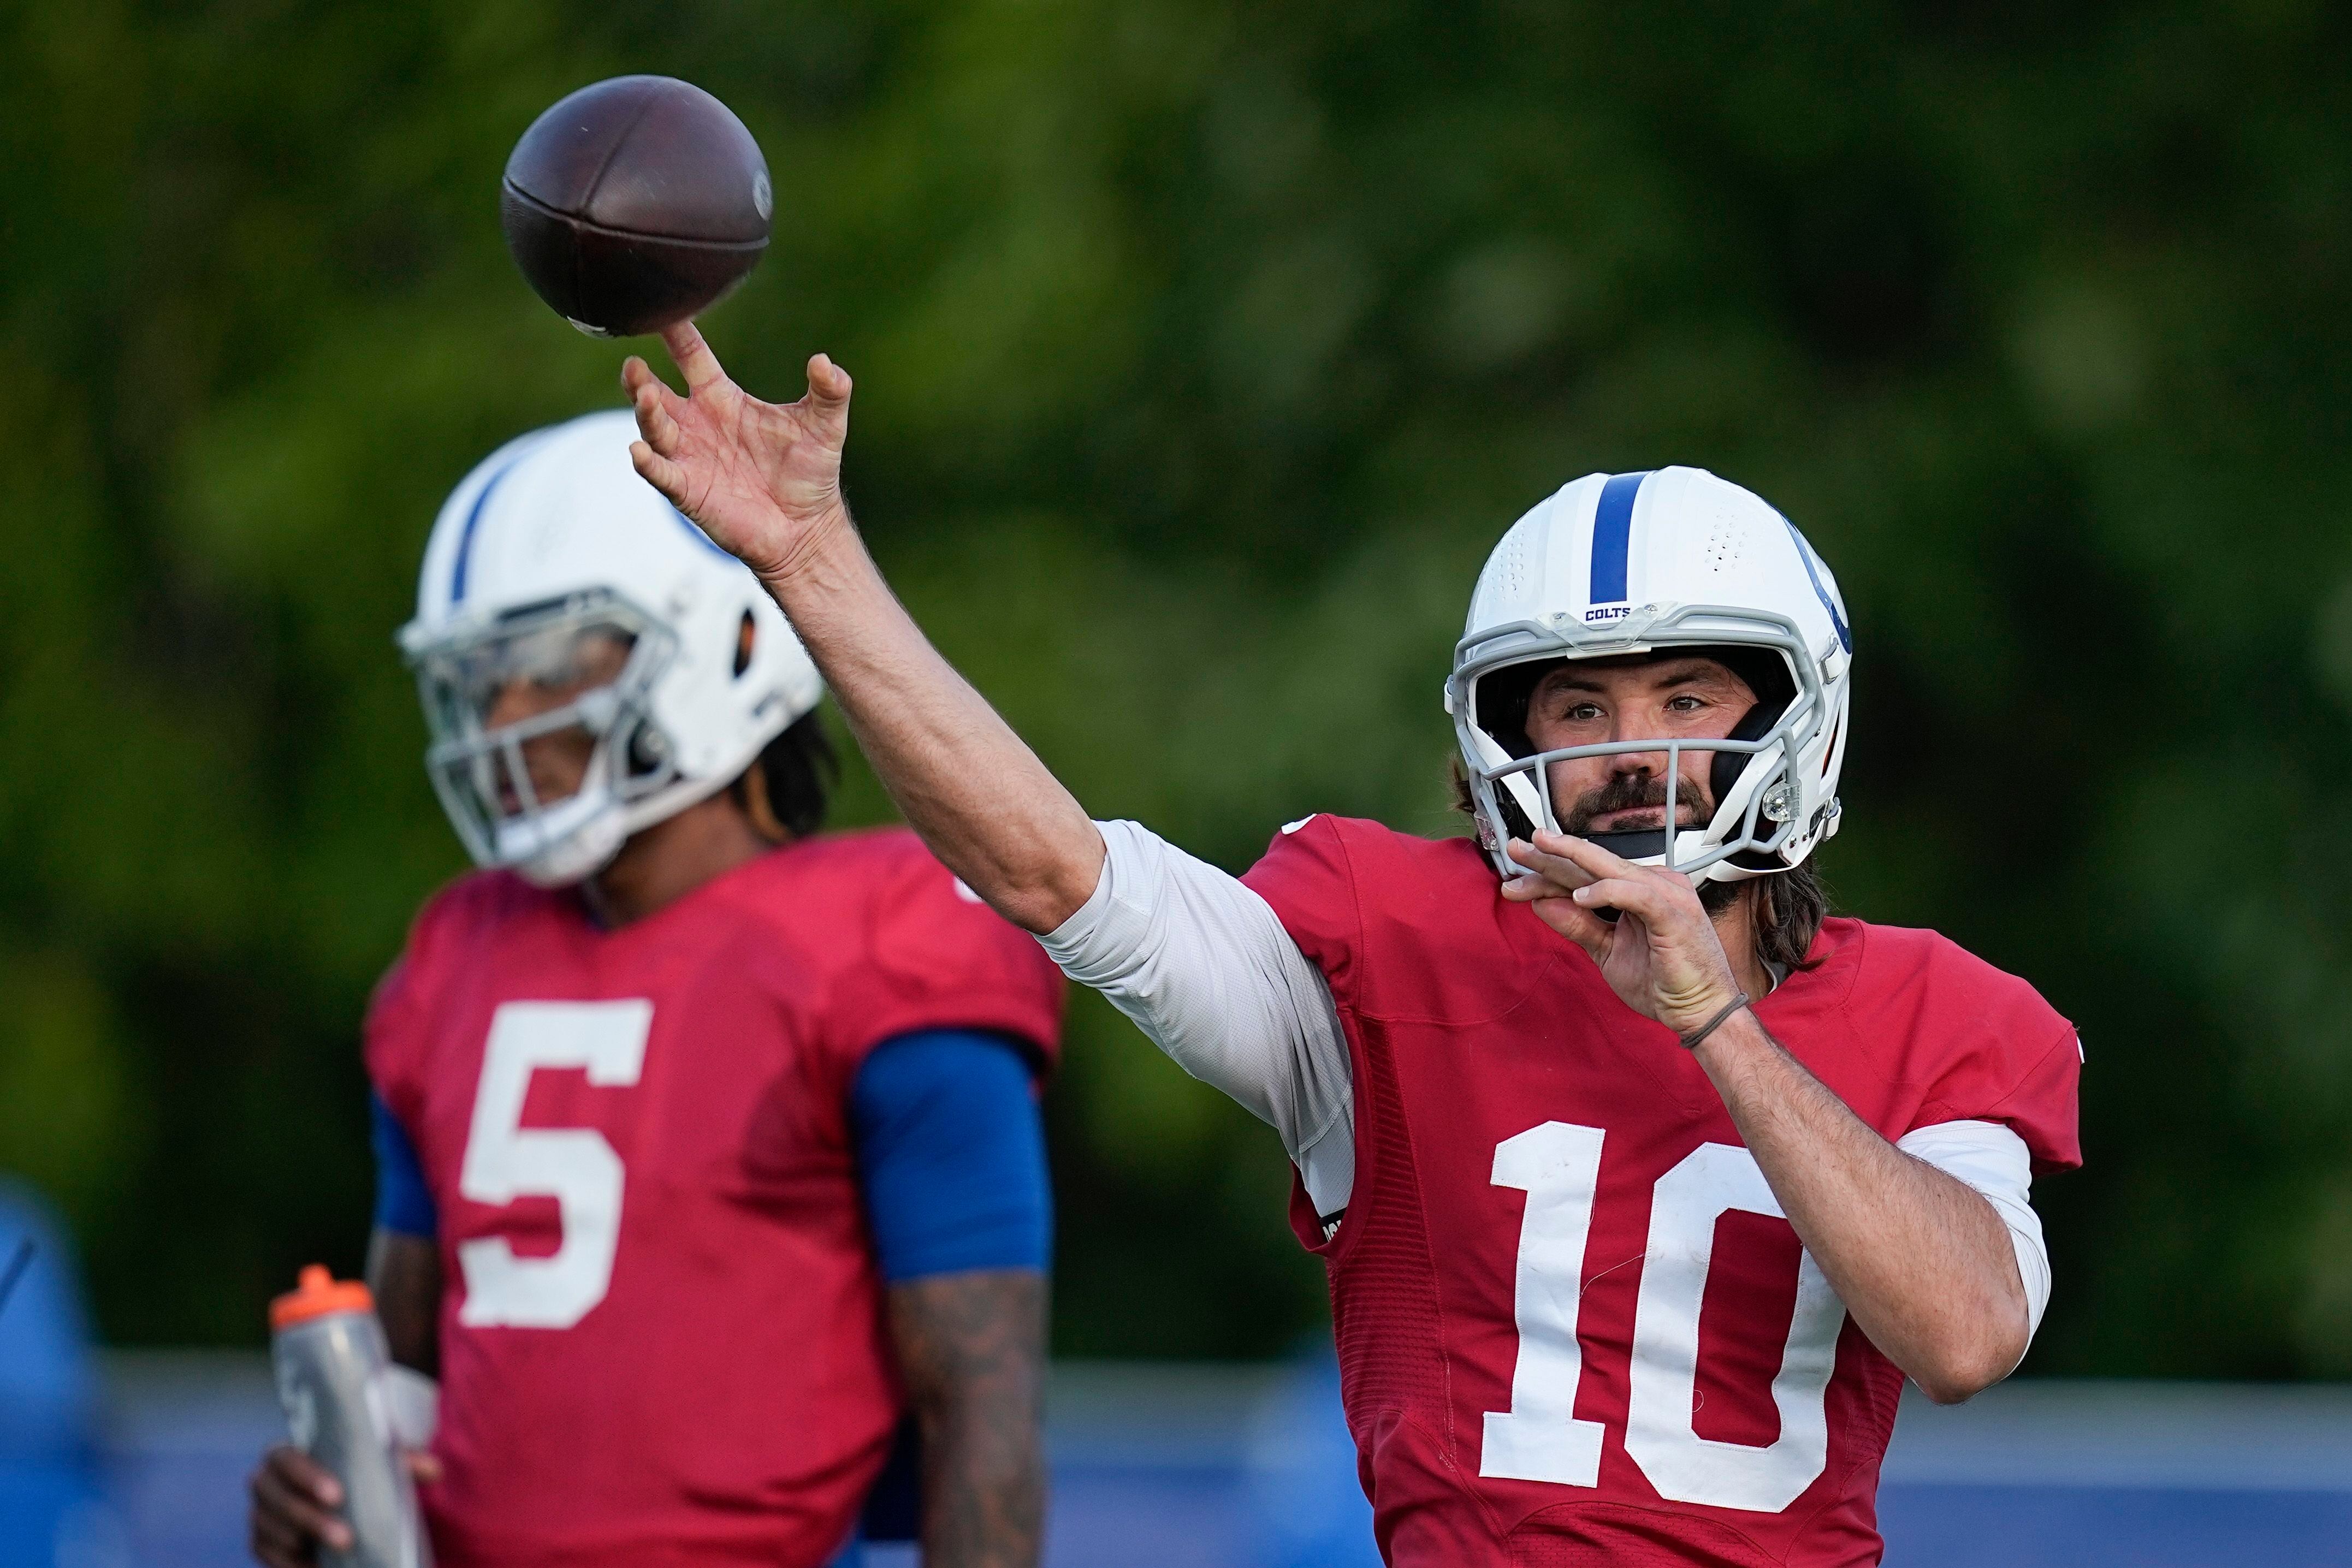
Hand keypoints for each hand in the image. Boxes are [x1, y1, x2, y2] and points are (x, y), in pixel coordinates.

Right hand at [249, 1443, 440, 1566]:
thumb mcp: (375, 1463)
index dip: (306, 1476)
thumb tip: (434, 1470)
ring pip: (270, 1531)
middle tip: (347, 1538)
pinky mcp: (261, 1544)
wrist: (335, 1497)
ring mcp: (259, 1515)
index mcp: (286, 1454)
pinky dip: (290, 1564)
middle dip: (310, 1520)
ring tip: (340, 1552)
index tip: (338, 1495)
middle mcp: (265, 1483)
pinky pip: (268, 1557)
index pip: (285, 1458)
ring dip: (304, 1544)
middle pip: (276, 1500)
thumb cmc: (353, 1472)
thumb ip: (402, 1461)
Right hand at [621, 322, 853, 584]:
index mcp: (722, 399)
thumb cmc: (810, 473)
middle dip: (641, 379)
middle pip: (657, 393)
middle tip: (634, 362)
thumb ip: (830, 391)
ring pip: (654, 429)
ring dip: (645, 412)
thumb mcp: (826, 426)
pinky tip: (639, 451)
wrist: (807, 529)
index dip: (677, 335)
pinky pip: (661, 474)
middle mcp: (697, 424)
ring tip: (645, 395)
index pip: (692, 358)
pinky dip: (648, 463)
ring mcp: (689, 457)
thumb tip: (826, 362)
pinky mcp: (688, 491)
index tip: (662, 310)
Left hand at [1500, 829, 1742, 1035]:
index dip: (1548, 875)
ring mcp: (1666, 894)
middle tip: (1516, 848)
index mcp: (1638, 891)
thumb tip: (1541, 903)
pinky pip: (1635, 893)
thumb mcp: (1607, 952)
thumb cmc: (1663, 983)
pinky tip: (1579, 896)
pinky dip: (1607, 891)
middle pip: (1593, 866)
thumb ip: (1578, 926)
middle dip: (1551, 856)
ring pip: (1609, 870)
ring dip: (1571, 861)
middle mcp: (1653, 884)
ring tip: (1539, 852)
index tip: (1513, 880)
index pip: (1586, 876)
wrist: (1701, 1011)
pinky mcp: (1673, 912)